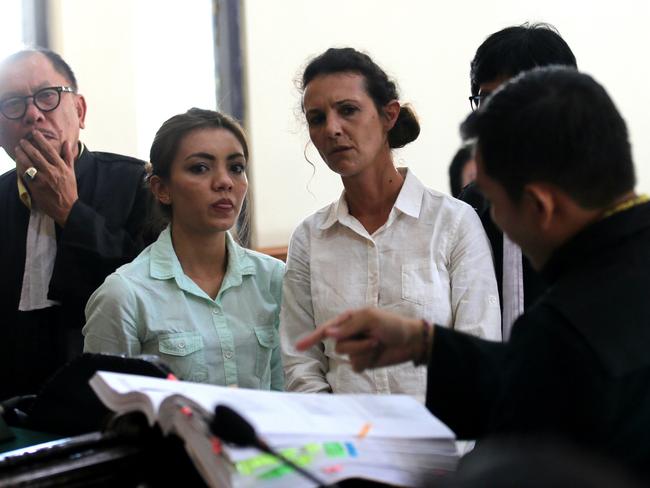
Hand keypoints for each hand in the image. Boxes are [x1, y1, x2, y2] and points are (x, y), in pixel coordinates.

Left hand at [15, 130, 77, 225]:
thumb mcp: (71, 172)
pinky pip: (25, 173)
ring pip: (28, 162)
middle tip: (22, 140)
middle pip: (36, 154)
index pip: (49, 149)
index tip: (34, 133)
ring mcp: (43, 179)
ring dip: (21, 154)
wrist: (66, 207)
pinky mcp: (35, 186)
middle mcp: (52, 171)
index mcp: (61, 167)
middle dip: (27, 145)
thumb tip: (66, 143)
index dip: (40, 139)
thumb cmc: (69, 189)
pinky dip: (20, 166)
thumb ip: (68, 156)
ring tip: (18, 148)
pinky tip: (18, 161)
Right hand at [296, 307, 424, 371]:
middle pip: (338, 345)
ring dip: (364, 351)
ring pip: (347, 356)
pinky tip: (377, 355)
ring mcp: (356, 349)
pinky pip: (356, 366)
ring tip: (377, 343)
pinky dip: (367, 361)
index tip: (298, 347)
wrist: (410, 342)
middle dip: (356, 344)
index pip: (326, 329)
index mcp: (348, 320)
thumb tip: (329, 333)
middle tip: (374, 338)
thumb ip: (348, 326)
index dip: (312, 338)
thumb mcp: (370, 318)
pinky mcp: (363, 362)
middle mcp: (349, 334)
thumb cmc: (392, 325)